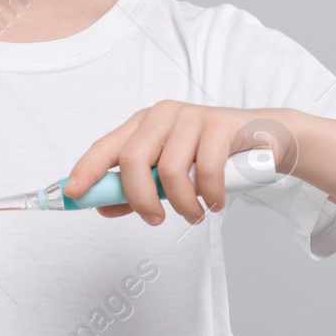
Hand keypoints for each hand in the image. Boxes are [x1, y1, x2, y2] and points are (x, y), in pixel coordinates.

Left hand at [61, 101, 297, 225]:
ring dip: (183, 204)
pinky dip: (210, 195)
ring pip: (169, 171)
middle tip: (156, 220)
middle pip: (132, 160)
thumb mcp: (170, 176)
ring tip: (196, 212)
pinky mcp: (218, 123)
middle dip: (140, 200)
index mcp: (142, 126)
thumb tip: (103, 206)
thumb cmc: (211, 157)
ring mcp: (190, 117)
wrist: (263, 139)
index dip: (85, 170)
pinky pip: (204, 170)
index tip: (72, 194)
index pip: (105, 147)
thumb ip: (138, 191)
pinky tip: (217, 201)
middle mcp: (162, 116)